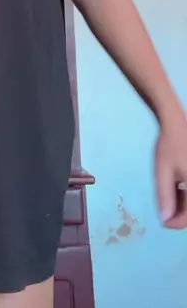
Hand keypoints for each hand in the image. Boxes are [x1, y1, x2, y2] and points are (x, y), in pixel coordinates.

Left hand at [155, 110, 186, 228]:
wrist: (176, 123)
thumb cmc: (169, 147)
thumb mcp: (163, 173)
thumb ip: (165, 197)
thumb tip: (165, 220)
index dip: (174, 223)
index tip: (162, 221)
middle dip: (179, 213)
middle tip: (164, 209)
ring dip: (182, 203)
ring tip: (169, 192)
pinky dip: (184, 193)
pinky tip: (175, 186)